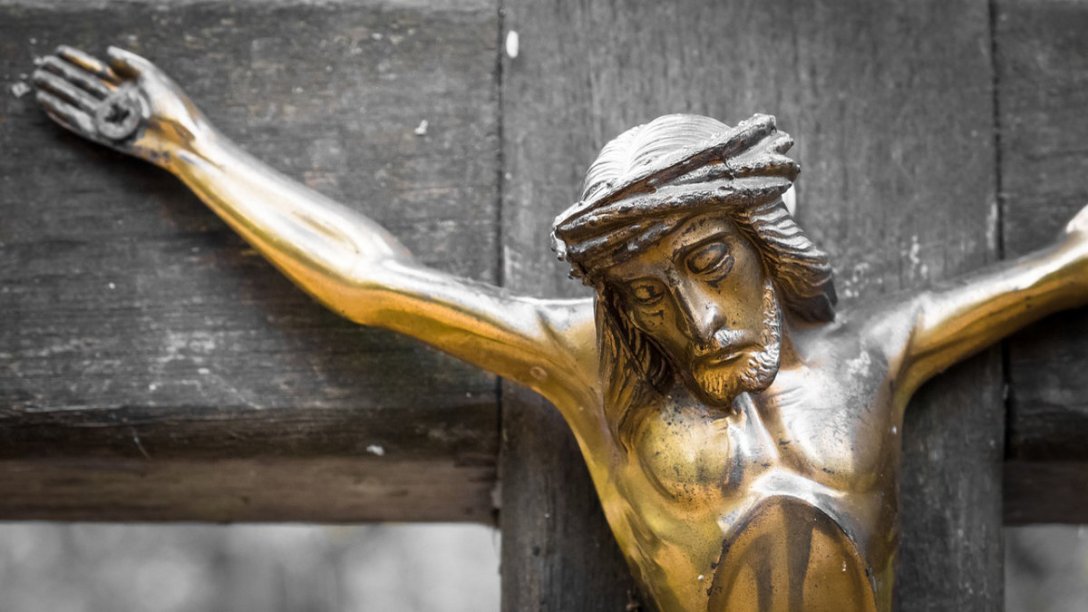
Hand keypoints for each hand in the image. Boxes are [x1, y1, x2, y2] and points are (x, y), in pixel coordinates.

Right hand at [32, 46, 211, 166]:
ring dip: (59, 94)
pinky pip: (82, 126)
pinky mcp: (109, 137)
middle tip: (41, 66)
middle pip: (84, 86)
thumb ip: (131, 64)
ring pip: (79, 104)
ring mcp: (113, 120)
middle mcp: (118, 103)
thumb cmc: (177, 108)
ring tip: (38, 84)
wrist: (186, 140)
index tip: (60, 51)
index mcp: (129, 87)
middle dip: (63, 76)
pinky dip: (65, 116)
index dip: (79, 61)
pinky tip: (50, 106)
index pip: (98, 71)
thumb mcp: (154, 79)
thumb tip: (106, 53)